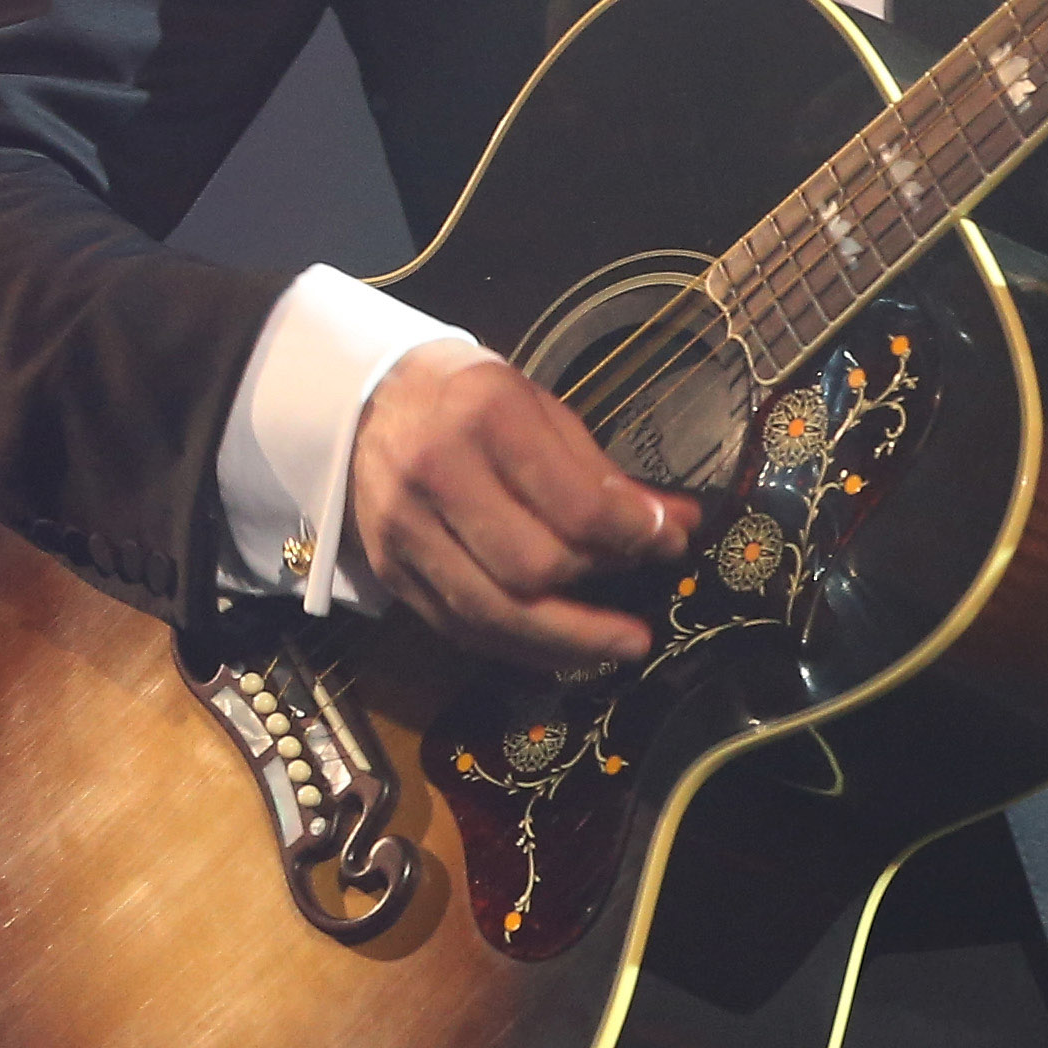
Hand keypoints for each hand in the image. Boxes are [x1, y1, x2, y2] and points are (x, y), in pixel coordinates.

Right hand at [345, 338, 690, 670]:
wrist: (370, 403)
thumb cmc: (471, 400)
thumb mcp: (541, 410)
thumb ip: (603, 473)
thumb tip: (677, 524)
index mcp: (485, 416)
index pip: (573, 502)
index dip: (633, 534)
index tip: (672, 543)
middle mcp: (436, 474)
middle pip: (532, 568)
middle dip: (597, 589)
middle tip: (639, 589)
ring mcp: (405, 529)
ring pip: (494, 613)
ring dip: (568, 641)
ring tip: (621, 646)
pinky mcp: (390, 571)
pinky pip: (461, 628)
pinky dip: (519, 647)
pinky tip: (562, 648)